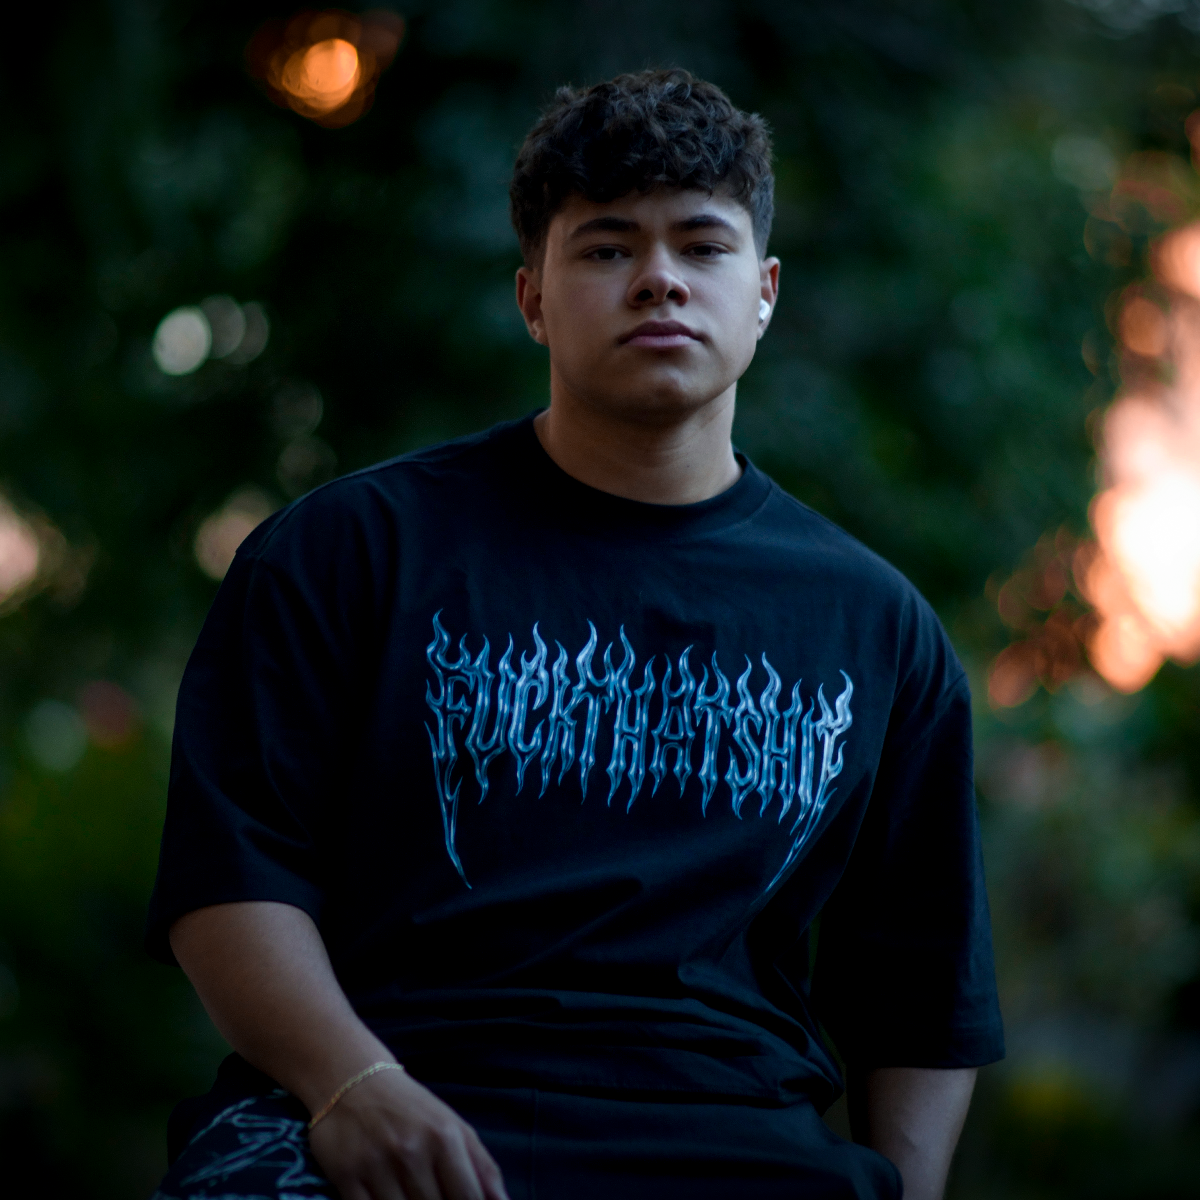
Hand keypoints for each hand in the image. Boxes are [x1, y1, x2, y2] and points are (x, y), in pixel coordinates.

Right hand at [308, 1068, 509, 1199]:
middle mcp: (412, 1151)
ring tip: (412, 1195)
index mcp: (445, 1137)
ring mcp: (377, 1164)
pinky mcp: (346, 1175)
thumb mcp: (453, 1127)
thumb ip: (482, 1167)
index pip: (469, 1198)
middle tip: (435, 1196)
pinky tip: (389, 1198)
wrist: (353, 1080)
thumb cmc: (411, 1110)